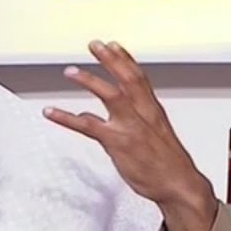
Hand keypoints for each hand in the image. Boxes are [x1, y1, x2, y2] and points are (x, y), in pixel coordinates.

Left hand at [42, 40, 218, 230]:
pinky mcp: (117, 142)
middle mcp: (143, 114)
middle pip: (127, 78)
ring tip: (71, 71)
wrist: (179, 185)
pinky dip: (66, 117)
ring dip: (89, 80)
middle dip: (110, 59)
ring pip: (110, 94)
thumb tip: (109, 120)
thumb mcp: (158, 138)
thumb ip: (135, 124)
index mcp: (153, 111)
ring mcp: (129, 126)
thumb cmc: (169, 166)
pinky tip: (52, 112)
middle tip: (95, 44)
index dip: (126, 59)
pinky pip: (87, 125)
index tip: (114, 45)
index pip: (140, 77)